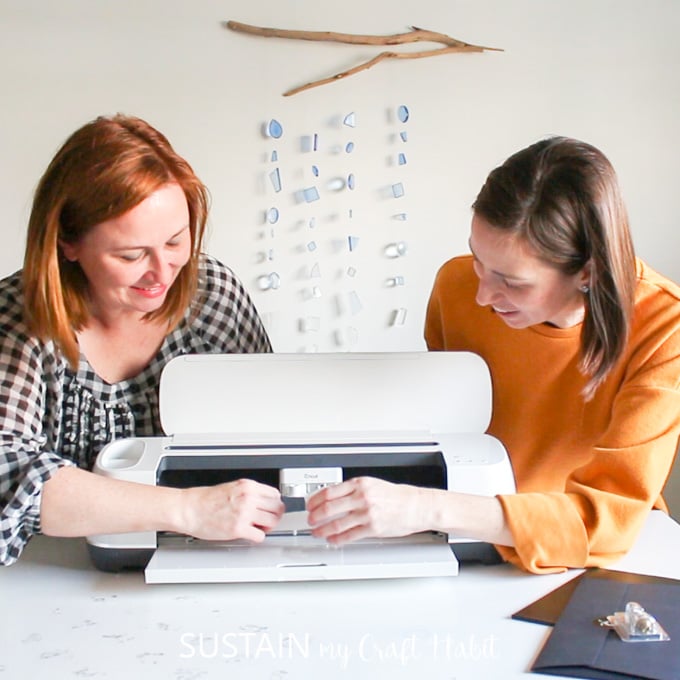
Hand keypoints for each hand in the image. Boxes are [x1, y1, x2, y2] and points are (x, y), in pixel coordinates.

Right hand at [179, 479, 284, 542]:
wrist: (189, 509)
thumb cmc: (205, 500)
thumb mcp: (232, 487)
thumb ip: (249, 493)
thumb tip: (263, 502)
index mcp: (248, 486)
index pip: (275, 494)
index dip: (275, 504)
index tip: (272, 509)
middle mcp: (248, 497)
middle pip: (277, 508)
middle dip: (275, 516)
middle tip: (268, 521)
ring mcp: (244, 513)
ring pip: (272, 522)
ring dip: (268, 527)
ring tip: (258, 527)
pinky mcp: (238, 528)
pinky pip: (260, 536)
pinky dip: (257, 537)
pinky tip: (250, 535)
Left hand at [305, 476, 426, 543]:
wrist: (415, 506)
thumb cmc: (395, 496)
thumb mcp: (371, 484)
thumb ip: (352, 490)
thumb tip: (332, 498)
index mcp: (360, 484)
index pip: (329, 492)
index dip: (315, 500)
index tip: (309, 505)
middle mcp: (362, 497)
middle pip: (329, 508)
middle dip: (315, 516)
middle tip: (310, 520)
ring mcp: (367, 513)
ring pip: (336, 524)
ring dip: (323, 530)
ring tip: (317, 532)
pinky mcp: (373, 528)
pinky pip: (349, 535)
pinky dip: (337, 539)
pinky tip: (332, 540)